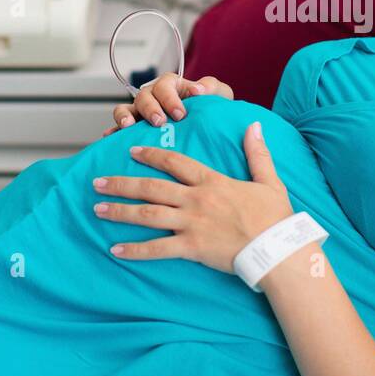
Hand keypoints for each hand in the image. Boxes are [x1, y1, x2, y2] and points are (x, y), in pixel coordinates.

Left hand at [93, 121, 293, 274]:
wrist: (277, 248)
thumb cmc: (275, 217)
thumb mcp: (269, 180)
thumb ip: (257, 153)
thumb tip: (254, 125)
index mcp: (212, 181)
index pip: (175, 162)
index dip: (151, 155)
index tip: (131, 150)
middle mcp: (196, 199)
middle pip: (151, 187)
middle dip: (122, 183)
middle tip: (97, 182)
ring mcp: (191, 223)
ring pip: (147, 214)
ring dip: (120, 211)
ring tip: (98, 209)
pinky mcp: (191, 248)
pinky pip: (157, 248)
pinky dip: (135, 250)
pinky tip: (115, 250)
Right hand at [102, 73, 233, 136]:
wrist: (207, 130)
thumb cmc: (211, 109)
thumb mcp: (218, 96)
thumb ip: (211, 88)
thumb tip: (199, 89)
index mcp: (171, 86)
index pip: (165, 85)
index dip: (170, 98)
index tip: (180, 114)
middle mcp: (152, 97)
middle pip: (144, 97)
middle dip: (151, 109)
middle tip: (160, 122)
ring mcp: (140, 113)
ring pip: (124, 109)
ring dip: (125, 117)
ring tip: (129, 127)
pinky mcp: (133, 130)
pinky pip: (117, 128)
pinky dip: (113, 131)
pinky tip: (110, 139)